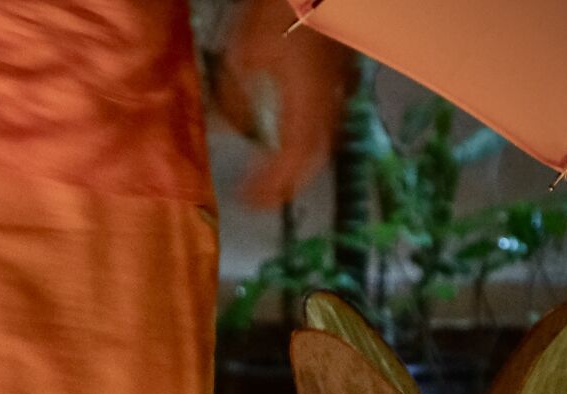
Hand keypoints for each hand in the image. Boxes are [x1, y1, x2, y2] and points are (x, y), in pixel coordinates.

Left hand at [221, 0, 353, 208]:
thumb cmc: (276, 14)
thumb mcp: (243, 55)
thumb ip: (234, 99)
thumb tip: (225, 131)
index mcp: (305, 102)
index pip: (291, 159)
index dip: (270, 186)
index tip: (247, 202)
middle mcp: (328, 103)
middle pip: (312, 158)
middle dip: (286, 185)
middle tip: (261, 201)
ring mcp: (339, 91)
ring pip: (323, 142)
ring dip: (299, 167)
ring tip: (275, 182)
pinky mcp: (341, 79)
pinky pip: (327, 123)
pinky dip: (308, 144)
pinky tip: (292, 144)